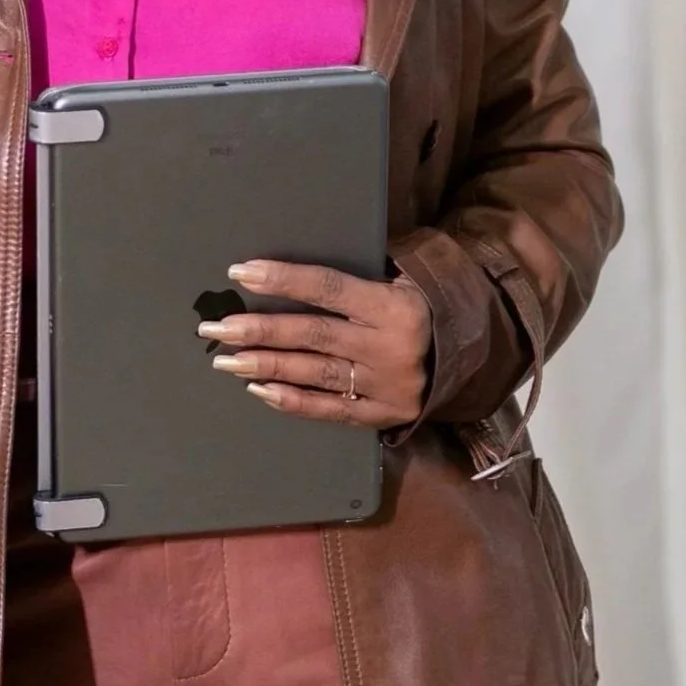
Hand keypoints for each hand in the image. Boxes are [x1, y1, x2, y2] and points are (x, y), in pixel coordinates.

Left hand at [199, 259, 432, 428]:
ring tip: (227, 361)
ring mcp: (385, 384)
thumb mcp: (402, 281)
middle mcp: (388, 346)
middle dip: (259, 330)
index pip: (327, 288)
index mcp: (393, 305)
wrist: (469, 354)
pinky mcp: (383, 413)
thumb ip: (357, 279)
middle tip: (217, 328)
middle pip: (313, 335)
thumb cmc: (421, 307)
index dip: (283, 280)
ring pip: (315, 373)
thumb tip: (291, 271)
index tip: (240, 272)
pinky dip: (294, 401)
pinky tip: (260, 391)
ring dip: (267, 366)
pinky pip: (331, 409)